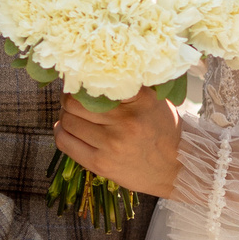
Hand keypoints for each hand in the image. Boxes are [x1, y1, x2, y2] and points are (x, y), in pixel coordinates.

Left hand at [56, 87, 183, 200]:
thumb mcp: (154, 101)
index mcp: (140, 100)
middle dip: (70, 99)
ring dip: (66, 116)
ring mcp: (112, 144)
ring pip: (68, 121)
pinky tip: (69, 130)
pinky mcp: (101, 164)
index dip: (83, 80)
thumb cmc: (162, 130)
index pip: (97, 81)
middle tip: (74, 100)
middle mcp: (126, 122)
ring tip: (74, 116)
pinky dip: (62, 132)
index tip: (81, 81)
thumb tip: (92, 71)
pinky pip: (65, 142)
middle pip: (74, 101)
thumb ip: (128, 87)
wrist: (176, 168)